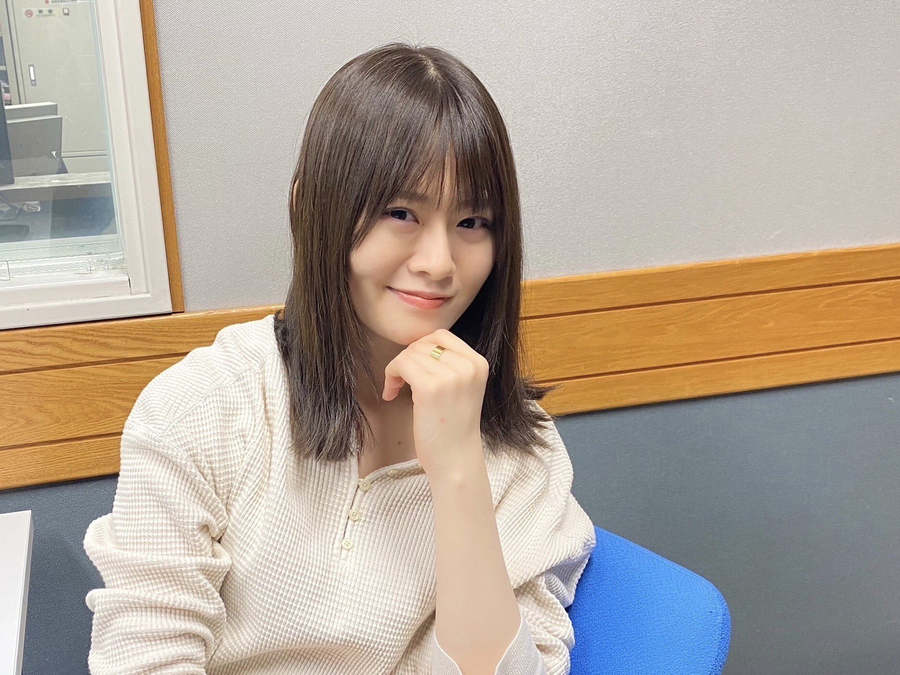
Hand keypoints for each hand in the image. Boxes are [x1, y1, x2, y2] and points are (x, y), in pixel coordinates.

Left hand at [382, 328, 489, 478]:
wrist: (455, 460)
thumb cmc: (453, 428)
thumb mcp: (462, 388)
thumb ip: (450, 364)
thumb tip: (417, 345)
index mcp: (478, 363)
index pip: (441, 335)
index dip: (420, 348)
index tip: (413, 369)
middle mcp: (468, 366)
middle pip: (423, 343)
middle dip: (406, 358)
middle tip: (400, 381)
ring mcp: (451, 376)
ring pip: (409, 353)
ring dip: (396, 369)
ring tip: (396, 389)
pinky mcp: (430, 387)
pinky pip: (401, 365)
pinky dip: (390, 376)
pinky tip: (391, 394)